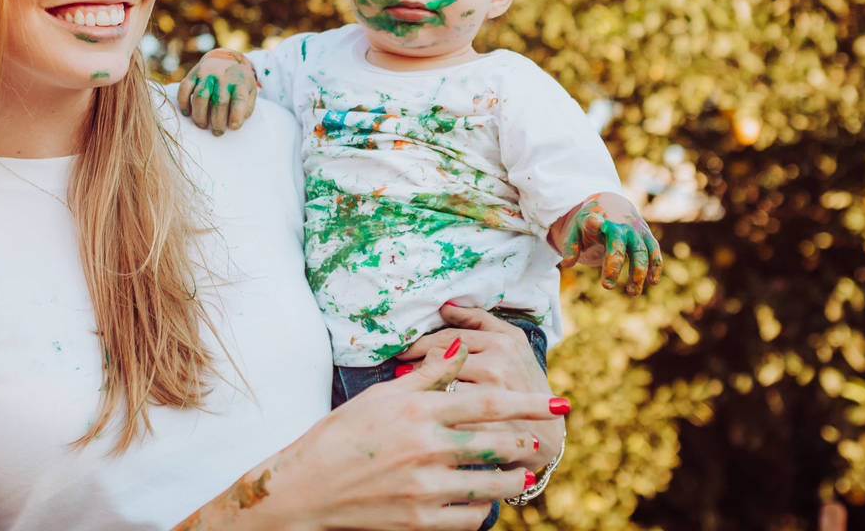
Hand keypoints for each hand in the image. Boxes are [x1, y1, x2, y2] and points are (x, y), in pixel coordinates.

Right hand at [177, 48, 257, 134]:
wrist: (226, 58)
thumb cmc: (239, 81)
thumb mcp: (250, 91)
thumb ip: (247, 106)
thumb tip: (235, 123)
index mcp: (239, 82)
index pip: (239, 99)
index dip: (236, 115)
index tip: (233, 127)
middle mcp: (223, 77)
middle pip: (219, 102)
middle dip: (217, 121)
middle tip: (217, 132)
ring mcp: (207, 74)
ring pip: (200, 96)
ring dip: (200, 115)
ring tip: (202, 125)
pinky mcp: (193, 73)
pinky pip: (184, 88)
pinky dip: (183, 102)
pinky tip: (187, 113)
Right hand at [177, 340, 560, 530]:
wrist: (306, 487)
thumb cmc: (342, 434)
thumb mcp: (381, 396)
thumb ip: (427, 376)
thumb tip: (461, 350)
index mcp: (417, 410)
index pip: (486, 402)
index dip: (527, 403)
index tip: (557, 404)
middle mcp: (425, 445)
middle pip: (496, 443)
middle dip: (527, 443)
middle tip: (542, 442)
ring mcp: (423, 486)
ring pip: (491, 484)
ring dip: (514, 479)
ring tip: (522, 475)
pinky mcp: (419, 519)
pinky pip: (470, 517)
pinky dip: (484, 510)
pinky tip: (487, 502)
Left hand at [396, 304, 564, 470]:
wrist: (547, 433)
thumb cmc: (523, 382)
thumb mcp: (512, 343)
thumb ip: (479, 320)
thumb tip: (445, 306)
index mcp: (503, 341)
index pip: (448, 337)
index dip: (420, 344)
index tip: (404, 352)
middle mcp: (499, 364)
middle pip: (440, 358)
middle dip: (416, 364)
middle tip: (401, 370)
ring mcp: (493, 394)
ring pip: (440, 384)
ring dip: (422, 387)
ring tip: (411, 390)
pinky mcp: (487, 424)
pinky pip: (448, 412)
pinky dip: (433, 411)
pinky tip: (426, 413)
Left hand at [552, 192, 662, 294]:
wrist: (612, 205)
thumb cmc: (590, 223)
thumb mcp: (576, 231)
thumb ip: (570, 246)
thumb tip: (566, 264)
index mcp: (597, 221)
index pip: (594, 222)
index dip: (593, 222)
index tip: (593, 222)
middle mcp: (619, 225)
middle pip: (618, 245)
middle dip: (613, 266)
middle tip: (606, 286)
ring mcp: (635, 230)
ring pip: (640, 251)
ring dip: (638, 273)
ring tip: (632, 293)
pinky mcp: (646, 235)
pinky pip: (653, 250)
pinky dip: (655, 265)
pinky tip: (652, 281)